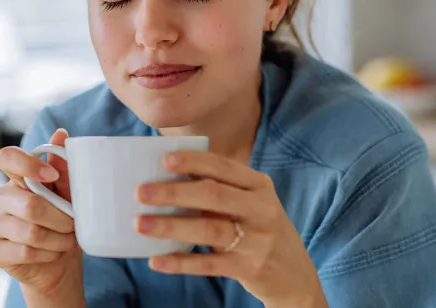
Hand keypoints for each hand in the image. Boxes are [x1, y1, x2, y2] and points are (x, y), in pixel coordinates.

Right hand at [0, 129, 82, 296]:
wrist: (57, 263)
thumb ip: (62, 166)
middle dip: (61, 218)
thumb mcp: (67, 193)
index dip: (28, 165)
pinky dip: (49, 253)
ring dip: (59, 238)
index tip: (52, 176)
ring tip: (70, 240)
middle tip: (75, 225)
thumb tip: (61, 133)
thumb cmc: (61, 222)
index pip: (6, 157)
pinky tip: (54, 252)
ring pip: (30, 231)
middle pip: (29, 204)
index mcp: (16, 178)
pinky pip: (25, 250)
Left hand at [134, 151, 327, 307]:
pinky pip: (210, 265)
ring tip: (140, 224)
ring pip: (209, 230)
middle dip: (174, 192)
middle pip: (213, 195)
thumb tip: (164, 177)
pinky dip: (181, 262)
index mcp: (259, 185)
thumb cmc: (258, 229)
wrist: (294, 275)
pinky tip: (157, 261)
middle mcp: (261, 209)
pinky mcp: (250, 268)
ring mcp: (258, 240)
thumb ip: (219, 190)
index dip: (193, 161)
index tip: (163, 159)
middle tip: (141, 192)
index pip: (223, 167)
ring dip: (171, 226)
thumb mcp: (250, 203)